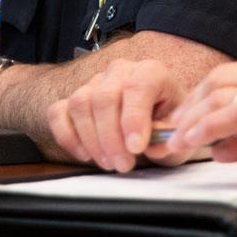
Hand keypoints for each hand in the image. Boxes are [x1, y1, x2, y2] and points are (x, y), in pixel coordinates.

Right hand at [47, 58, 192, 172]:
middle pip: (104, 97)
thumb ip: (168, 138)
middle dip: (111, 137)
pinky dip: (67, 136)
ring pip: (80, 103)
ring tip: (109, 163)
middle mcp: (120, 71)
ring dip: (92, 139)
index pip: (138, 86)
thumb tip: (155, 147)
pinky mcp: (73, 99)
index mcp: (150, 72)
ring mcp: (93, 83)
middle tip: (123, 164)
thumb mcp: (178, 132)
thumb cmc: (167, 123)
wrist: (156, 120)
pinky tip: (85, 154)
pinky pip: (58, 112)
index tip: (136, 147)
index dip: (134, 118)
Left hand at [160, 55, 236, 171]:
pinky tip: (196, 141)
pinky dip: (208, 127)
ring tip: (178, 141)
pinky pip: (236, 115)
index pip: (227, 75)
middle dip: (188, 107)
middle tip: (172, 131)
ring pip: (222, 96)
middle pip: (219, 80)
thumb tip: (218, 148)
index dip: (197, 97)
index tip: (181, 119)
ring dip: (192, 120)